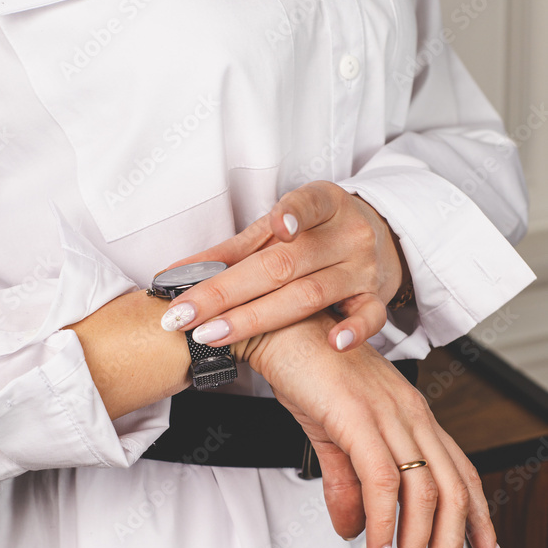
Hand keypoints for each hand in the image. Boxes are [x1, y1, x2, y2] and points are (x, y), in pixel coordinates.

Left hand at [160, 181, 411, 351]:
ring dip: (257, 318)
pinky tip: (333, 343)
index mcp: (325, 203)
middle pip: (285, 264)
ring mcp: (362, 268)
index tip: (278, 227)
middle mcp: (347, 234)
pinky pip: (370, 316)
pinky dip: (354, 330)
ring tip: (213, 334)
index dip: (292, 216)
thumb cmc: (312, 233)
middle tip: (187, 314)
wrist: (373, 239)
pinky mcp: (374, 296)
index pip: (307, 205)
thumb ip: (231, 251)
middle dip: (228, 292)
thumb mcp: (276, 229)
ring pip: (311, 294)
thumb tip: (173, 275)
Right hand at [242, 311, 502, 547]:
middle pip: (453, 493)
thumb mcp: (333, 436)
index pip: (462, 474)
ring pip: (425, 494)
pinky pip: (383, 480)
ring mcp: (389, 414)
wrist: (275, 328)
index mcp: (414, 415)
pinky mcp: (358, 416)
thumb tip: (355, 531)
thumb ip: (348, 484)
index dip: (480, 520)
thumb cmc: (306, 370)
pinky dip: (383, 524)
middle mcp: (412, 414)